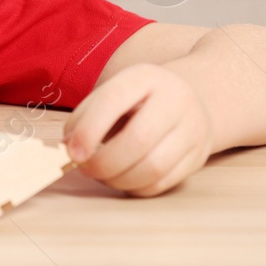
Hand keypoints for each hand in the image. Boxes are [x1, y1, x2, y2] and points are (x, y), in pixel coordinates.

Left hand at [64, 63, 213, 196]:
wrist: (190, 100)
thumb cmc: (139, 98)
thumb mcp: (114, 92)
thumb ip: (86, 115)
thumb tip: (67, 148)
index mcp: (146, 77)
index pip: (114, 100)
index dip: (89, 130)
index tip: (72, 152)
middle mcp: (176, 100)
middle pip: (138, 139)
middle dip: (104, 162)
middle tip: (85, 168)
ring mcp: (193, 130)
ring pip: (154, 167)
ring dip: (119, 179)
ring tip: (102, 175)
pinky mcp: (198, 158)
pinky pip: (163, 183)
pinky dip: (136, 188)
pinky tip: (122, 180)